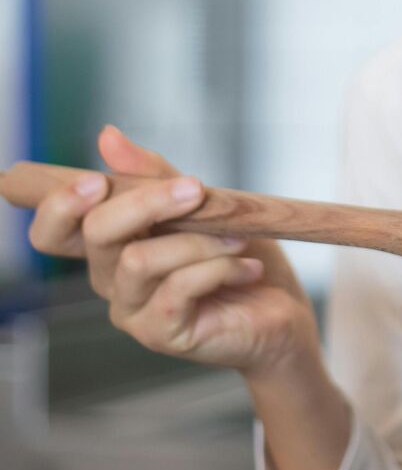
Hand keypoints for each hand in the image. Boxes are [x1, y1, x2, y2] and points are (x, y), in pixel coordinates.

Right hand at [27, 125, 320, 377]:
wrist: (280, 305)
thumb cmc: (238, 251)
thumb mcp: (201, 202)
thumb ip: (154, 175)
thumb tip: (106, 136)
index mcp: (112, 244)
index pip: (54, 231)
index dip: (60, 205)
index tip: (98, 180)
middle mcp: (111, 278)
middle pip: (96, 234)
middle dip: (147, 202)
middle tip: (197, 188)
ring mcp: (133, 310)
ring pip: (139, 261)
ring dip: (198, 239)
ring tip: (239, 238)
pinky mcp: (162, 333)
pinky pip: (177, 290)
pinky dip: (219, 268)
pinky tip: (248, 267)